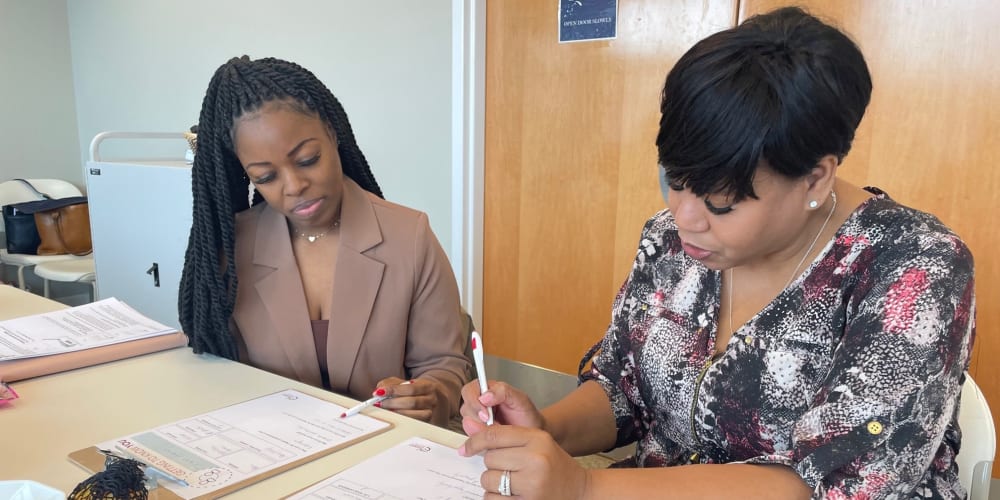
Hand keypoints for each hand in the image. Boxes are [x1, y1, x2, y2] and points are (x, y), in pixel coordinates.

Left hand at [373, 377, 448, 424]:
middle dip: (392, 403)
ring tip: (384, 410)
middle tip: (379, 403)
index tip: (380, 392)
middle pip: (412, 402)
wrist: (430, 398)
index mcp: (428, 386)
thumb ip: (391, 383)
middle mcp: (431, 399)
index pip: (411, 388)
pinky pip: (412, 423)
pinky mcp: (426, 423)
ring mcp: (430, 412)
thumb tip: (380, 390)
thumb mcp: (403, 382)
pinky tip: (392, 416)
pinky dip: (400, 420)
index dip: (394, 390)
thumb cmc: (413, 390)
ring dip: (395, 413)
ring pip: (413, 415)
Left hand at [459, 424, 589, 499]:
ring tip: (510, 484)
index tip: (465, 449)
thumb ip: (506, 437)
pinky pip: (493, 499)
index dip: (474, 442)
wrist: (580, 491)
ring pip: (489, 480)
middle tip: (508, 469)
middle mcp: (535, 459)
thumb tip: (469, 427)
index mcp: (537, 438)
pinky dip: (496, 498)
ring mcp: (532, 484)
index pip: (494, 435)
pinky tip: (511, 496)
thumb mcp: (537, 443)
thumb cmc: (554, 466)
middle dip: (493, 465)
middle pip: (490, 458)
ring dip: (493, 484)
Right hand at [460, 380, 543, 434]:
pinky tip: (494, 437)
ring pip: (467, 423)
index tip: (486, 415)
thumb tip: (485, 395)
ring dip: (481, 429)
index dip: (474, 402)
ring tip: (498, 429)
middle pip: (465, 408)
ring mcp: (478, 419)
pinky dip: (482, 439)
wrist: (532, 433)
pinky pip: (472, 437)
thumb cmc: (527, 415)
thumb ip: (503, 391)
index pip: (470, 390)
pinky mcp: (478, 434)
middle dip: (478, 419)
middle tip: (492, 424)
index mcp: (488, 389)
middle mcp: (480, 403)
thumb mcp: (520, 399)